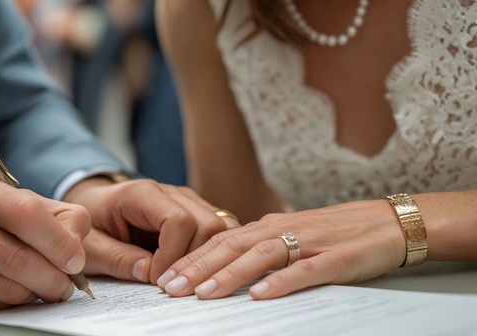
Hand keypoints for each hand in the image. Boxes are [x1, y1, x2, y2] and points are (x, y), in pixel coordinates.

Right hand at [0, 168, 89, 314]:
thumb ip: (47, 212)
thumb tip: (78, 238)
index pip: (27, 214)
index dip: (60, 242)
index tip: (76, 261)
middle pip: (18, 256)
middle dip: (53, 277)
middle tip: (66, 285)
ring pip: (3, 286)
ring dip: (33, 293)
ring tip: (40, 287)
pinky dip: (7, 303)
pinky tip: (11, 293)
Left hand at [63, 178, 240, 283]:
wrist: (95, 204)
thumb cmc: (91, 224)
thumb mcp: (91, 245)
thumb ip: (116, 258)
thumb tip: (149, 272)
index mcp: (142, 194)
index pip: (178, 220)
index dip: (172, 255)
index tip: (156, 279)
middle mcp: (171, 192)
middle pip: (207, 223)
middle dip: (194, 260)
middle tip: (171, 285)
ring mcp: (187, 201)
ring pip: (220, 227)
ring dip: (206, 258)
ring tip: (183, 280)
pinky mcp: (196, 213)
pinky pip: (217, 231)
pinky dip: (210, 253)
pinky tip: (192, 271)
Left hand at [157, 200, 406, 299]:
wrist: (387, 222)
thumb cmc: (336, 231)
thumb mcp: (292, 234)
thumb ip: (261, 245)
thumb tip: (227, 260)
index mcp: (270, 225)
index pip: (222, 241)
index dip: (192, 258)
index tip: (166, 277)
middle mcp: (283, 229)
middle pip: (232, 246)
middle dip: (198, 267)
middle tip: (169, 288)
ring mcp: (309, 242)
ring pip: (261, 256)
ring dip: (229, 274)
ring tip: (202, 293)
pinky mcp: (336, 257)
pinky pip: (305, 270)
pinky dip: (282, 281)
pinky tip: (261, 295)